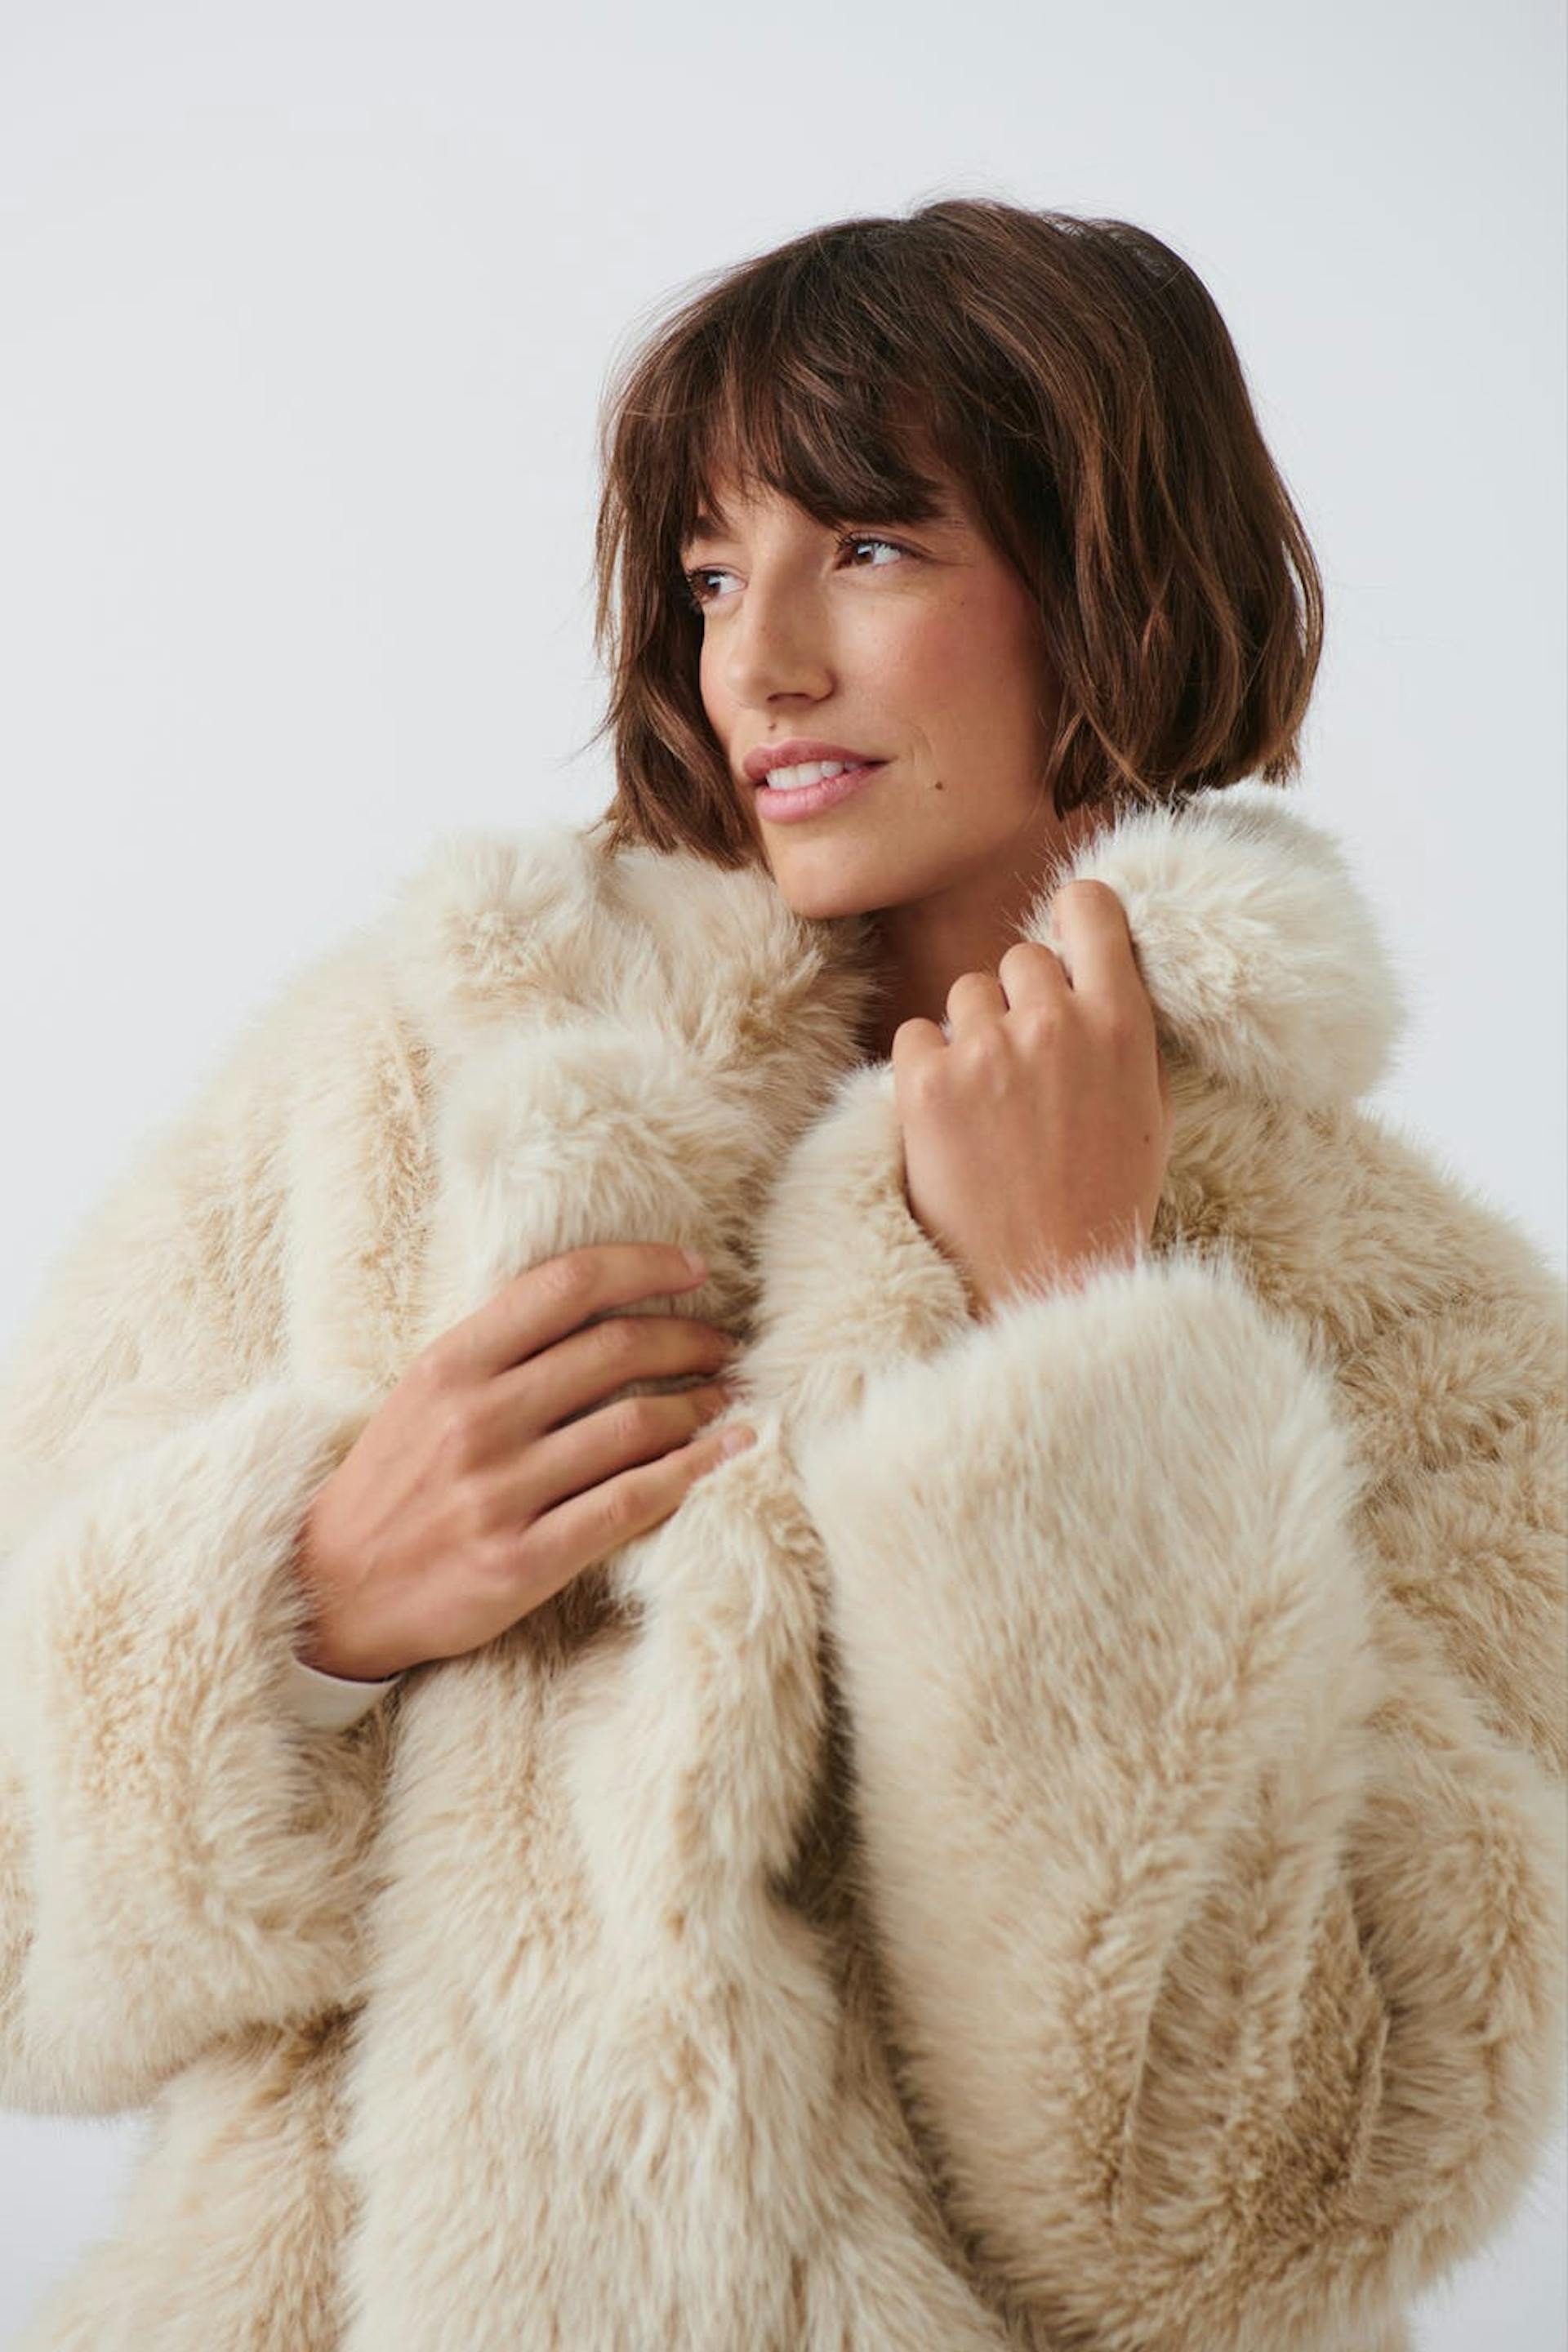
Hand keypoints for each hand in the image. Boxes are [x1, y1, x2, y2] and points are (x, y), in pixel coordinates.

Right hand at [293, 1243, 753, 1678]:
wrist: (331, 1592)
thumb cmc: (395, 1484)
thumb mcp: (426, 1394)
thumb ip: (501, 1349)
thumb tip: (605, 1307)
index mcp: (450, 1365)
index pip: (564, 1285)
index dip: (643, 1266)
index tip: (694, 1270)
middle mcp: (475, 1420)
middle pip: (615, 1350)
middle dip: (688, 1338)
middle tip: (722, 1346)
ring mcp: (498, 1493)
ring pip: (634, 1427)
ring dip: (700, 1406)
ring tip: (727, 1399)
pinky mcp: (522, 1562)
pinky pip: (628, 1505)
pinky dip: (693, 1473)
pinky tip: (729, 1454)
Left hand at [890, 880, 1173, 1319]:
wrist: (1045, 1278)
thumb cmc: (1104, 1198)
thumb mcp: (1148, 1106)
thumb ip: (1122, 1026)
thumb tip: (1100, 963)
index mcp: (1120, 1021)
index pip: (1090, 906)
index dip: (1072, 919)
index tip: (1065, 944)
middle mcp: (1053, 1023)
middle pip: (1019, 958)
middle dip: (1018, 1003)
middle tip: (1025, 1071)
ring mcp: (986, 1051)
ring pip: (964, 995)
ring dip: (971, 1037)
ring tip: (989, 1107)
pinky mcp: (926, 1084)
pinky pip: (913, 1036)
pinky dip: (924, 1070)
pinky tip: (950, 1121)